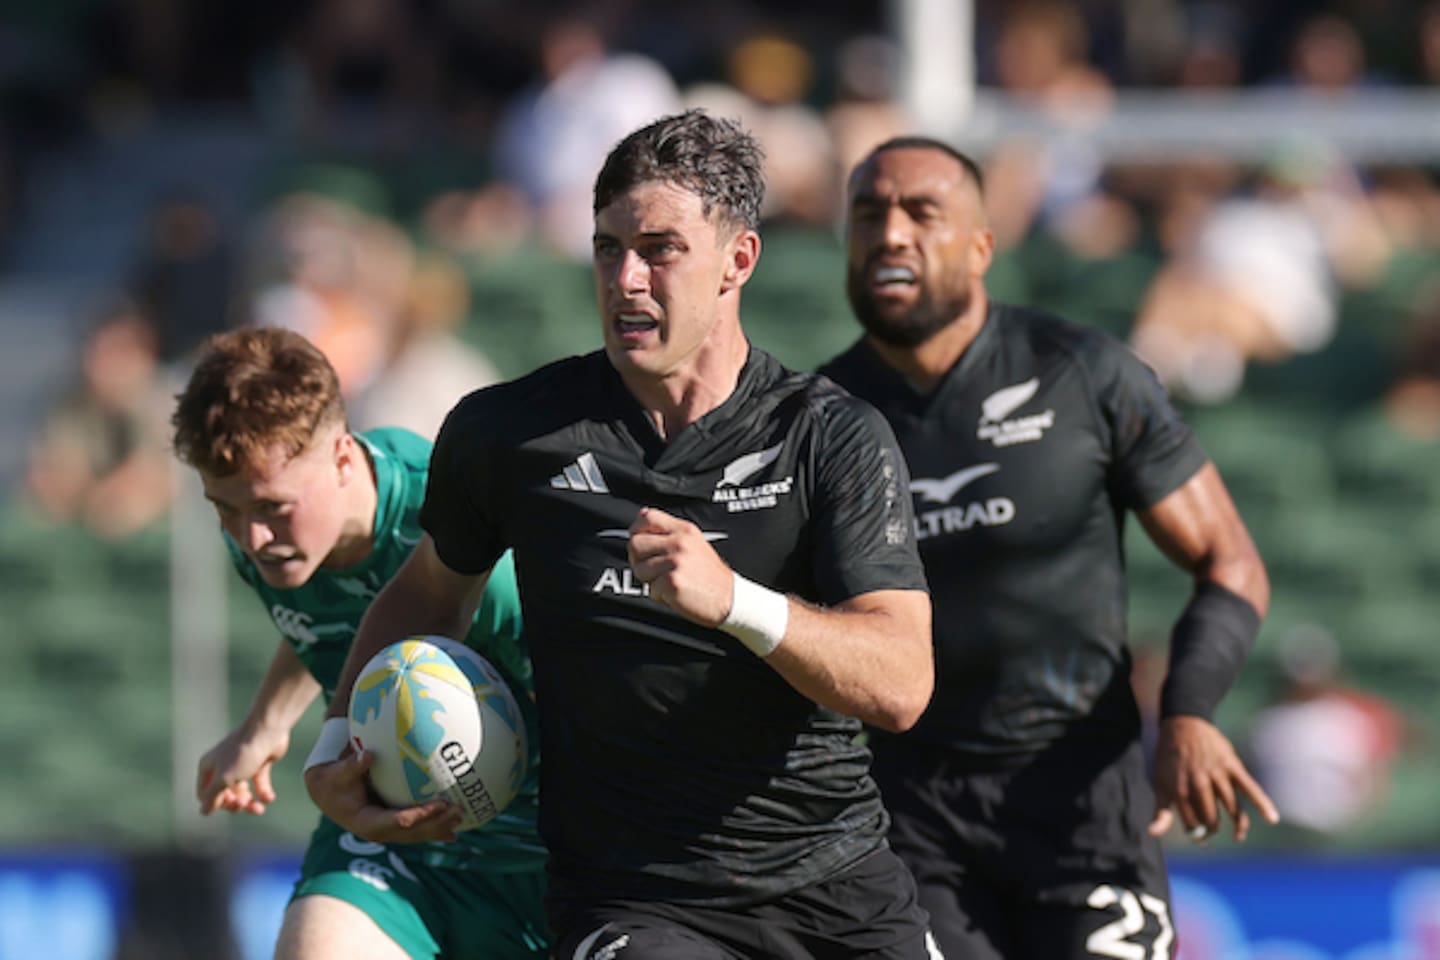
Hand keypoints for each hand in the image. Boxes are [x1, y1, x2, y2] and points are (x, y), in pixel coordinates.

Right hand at [196, 726, 288, 815]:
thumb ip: (213, 797)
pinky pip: (258, 783)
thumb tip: (203, 812)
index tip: (229, 802)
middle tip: (245, 805)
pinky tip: (269, 798)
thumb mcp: (224, 779)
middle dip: (234, 804)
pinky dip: (263, 792)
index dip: (216, 804)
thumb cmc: (242, 754)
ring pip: (242, 791)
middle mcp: (222, 765)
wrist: (269, 730)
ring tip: (259, 810)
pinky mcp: (258, 763)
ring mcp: (241, 764)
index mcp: (208, 767)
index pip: (205, 795)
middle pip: (224, 795)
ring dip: (249, 804)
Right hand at [303, 747, 463, 843]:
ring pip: (417, 834)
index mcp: (366, 822)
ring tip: (463, 816)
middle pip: (412, 833)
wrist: (327, 794)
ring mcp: (387, 832)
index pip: (397, 821)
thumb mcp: (337, 773)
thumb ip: (351, 766)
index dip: (419, 815)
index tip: (439, 804)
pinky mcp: (393, 827)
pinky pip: (417, 829)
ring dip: (440, 827)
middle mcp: (379, 832)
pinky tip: (455, 829)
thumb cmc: (333, 780)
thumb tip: (366, 755)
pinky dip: (435, 828)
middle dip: (436, 824)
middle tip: (459, 810)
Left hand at [627, 507, 734, 626]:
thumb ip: (670, 533)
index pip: (647, 517)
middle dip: (639, 560)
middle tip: (654, 570)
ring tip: (669, 582)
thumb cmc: (710, 575)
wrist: (731, 598)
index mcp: (684, 530)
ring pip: (639, 569)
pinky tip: (675, 594)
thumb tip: (640, 522)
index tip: (642, 545)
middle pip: (635, 544)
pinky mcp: (673, 582)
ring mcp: (675, 562)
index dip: (637, 531)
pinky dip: (660, 596)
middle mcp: (679, 543)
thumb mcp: (694, 543)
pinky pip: (650, 590)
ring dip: (650, 581)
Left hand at [1148, 715, 1279, 843]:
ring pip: (1231, 807)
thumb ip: (1160, 811)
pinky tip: (1272, 818)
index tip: (1200, 837)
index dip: (1197, 833)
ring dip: (1238, 825)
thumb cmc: (1170, 757)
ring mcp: (1216, 774)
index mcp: (1178, 789)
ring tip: (1238, 836)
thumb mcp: (1159, 783)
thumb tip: (1152, 834)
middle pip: (1212, 817)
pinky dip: (1262, 802)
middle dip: (1213, 829)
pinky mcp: (1232, 765)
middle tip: (1214, 832)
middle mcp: (1198, 783)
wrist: (1183, 724)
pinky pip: (1249, 787)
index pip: (1192, 823)